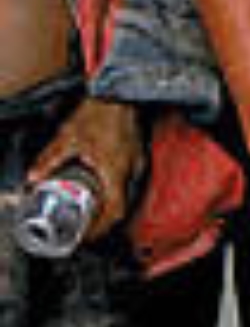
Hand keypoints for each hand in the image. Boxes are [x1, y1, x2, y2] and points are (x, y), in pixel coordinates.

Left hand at [28, 99, 143, 239]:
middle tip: (86, 225)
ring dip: (110, 204)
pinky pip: (130, 179)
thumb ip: (50, 158)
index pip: (114, 211)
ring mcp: (137, 161)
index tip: (87, 235)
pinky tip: (104, 184)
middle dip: (103, 220)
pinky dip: (116, 188)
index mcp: (115, 170)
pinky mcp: (138, 154)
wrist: (120, 91)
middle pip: (121, 206)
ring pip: (126, 193)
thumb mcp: (68, 136)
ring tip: (93, 207)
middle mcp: (130, 170)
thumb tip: (34, 176)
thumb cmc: (101, 111)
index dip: (101, 228)